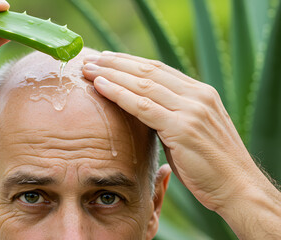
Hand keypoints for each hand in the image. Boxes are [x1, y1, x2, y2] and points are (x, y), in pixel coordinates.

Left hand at [82, 51, 269, 211]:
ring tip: (89, 69)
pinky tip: (101, 86)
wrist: (237, 187)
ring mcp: (191, 109)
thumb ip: (170, 116)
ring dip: (112, 74)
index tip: (107, 58)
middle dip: (116, 63)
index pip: (158, 69)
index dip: (129, 62)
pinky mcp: (184, 127)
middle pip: (148, 71)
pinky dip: (120, 94)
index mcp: (200, 92)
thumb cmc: (210, 164)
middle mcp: (197, 95)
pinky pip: (144, 106)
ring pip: (143, 84)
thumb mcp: (190, 131)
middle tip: (91, 58)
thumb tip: (142, 109)